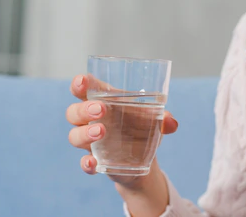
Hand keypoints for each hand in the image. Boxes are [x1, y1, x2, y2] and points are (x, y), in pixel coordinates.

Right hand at [65, 74, 178, 188]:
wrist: (144, 156)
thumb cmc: (143, 126)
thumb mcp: (154, 119)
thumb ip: (164, 118)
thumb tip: (171, 122)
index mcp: (104, 101)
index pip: (84, 89)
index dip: (79, 84)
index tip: (82, 81)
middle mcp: (91, 120)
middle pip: (74, 112)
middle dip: (84, 109)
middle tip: (101, 110)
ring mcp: (90, 141)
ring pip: (74, 135)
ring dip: (84, 133)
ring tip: (100, 131)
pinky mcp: (95, 161)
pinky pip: (84, 163)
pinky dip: (86, 163)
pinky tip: (93, 162)